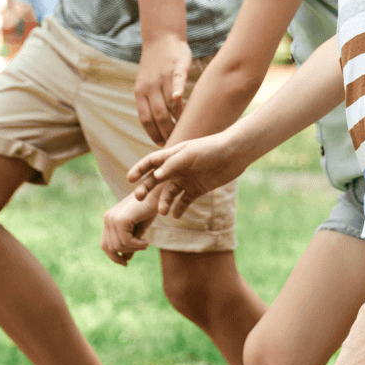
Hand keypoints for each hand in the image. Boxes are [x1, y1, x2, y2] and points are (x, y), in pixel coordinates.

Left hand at [101, 192, 158, 265]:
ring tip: (144, 242)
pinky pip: (126, 242)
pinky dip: (137, 246)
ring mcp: (113, 218)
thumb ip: (130, 243)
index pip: (105, 245)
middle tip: (141, 247)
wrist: (157, 193)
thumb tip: (125, 259)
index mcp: (109, 219)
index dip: (113, 257)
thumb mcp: (138, 230)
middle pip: (110, 248)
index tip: (125, 263)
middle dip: (126, 253)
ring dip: (133, 249)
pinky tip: (146, 241)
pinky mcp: (121, 219)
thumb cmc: (149, 209)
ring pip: (118, 246)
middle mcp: (108, 218)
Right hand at [127, 129, 244, 219]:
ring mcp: (186, 179)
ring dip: (163, 202)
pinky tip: (176, 215)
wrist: (234, 154)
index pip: (151, 162)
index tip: (130, 178)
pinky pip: (184, 202)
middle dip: (146, 189)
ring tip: (162, 212)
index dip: (139, 169)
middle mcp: (177, 168)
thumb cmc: (210, 149)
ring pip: (169, 194)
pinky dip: (179, 209)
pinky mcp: (197, 189)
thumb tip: (155, 177)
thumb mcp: (189, 154)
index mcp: (172, 155)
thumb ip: (172, 165)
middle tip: (138, 198)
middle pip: (156, 180)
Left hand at [135, 33, 191, 143]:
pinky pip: (177, 81)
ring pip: (169, 103)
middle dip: (168, 132)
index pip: (146, 120)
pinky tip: (180, 101)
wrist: (161, 38)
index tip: (163, 146)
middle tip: (177, 144)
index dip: (154, 135)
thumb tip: (160, 129)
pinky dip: (177, 91)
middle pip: (159, 116)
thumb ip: (152, 104)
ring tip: (187, 131)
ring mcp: (162, 77)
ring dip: (178, 119)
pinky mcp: (176, 67)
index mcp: (140, 93)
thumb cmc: (156, 67)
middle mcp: (149, 86)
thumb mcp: (147, 85)